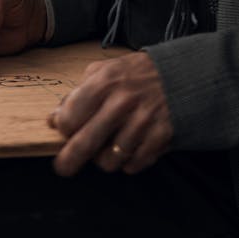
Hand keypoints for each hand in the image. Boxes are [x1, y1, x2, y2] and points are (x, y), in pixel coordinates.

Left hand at [48, 52, 172, 176]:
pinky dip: (129, 162)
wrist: (185, 74)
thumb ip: (78, 93)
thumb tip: (54, 119)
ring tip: (110, 145)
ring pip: (108, 161)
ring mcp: (143, 122)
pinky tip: (132, 146)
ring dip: (105, 158)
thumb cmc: (138, 74)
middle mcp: (122, 102)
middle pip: (84, 145)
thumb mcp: (105, 70)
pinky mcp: (161, 137)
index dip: (63, 128)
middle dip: (69, 161)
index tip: (66, 130)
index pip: (69, 119)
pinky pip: (133, 165)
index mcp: (104, 82)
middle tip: (64, 167)